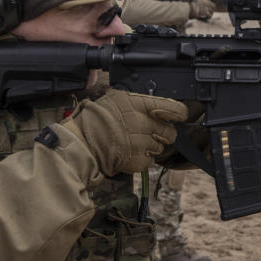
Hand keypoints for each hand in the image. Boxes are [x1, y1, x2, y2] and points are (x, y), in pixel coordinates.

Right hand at [62, 90, 186, 175]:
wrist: (82, 142)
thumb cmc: (97, 119)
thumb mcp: (118, 98)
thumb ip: (142, 102)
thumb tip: (161, 108)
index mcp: (139, 104)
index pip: (174, 109)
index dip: (178, 114)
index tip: (177, 116)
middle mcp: (143, 123)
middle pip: (170, 132)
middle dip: (161, 134)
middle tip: (147, 132)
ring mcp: (141, 144)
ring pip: (160, 148)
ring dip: (150, 147)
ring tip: (133, 142)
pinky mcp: (137, 161)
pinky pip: (150, 162)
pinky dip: (141, 159)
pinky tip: (128, 152)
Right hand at [188, 0, 215, 20]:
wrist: (187, 10)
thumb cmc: (190, 7)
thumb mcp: (196, 1)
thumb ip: (202, 2)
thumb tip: (208, 6)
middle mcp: (206, 1)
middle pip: (213, 6)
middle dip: (211, 10)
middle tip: (205, 12)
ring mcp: (206, 7)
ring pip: (212, 12)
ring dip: (208, 14)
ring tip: (202, 14)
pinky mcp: (206, 12)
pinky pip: (209, 15)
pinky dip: (207, 17)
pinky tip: (203, 16)